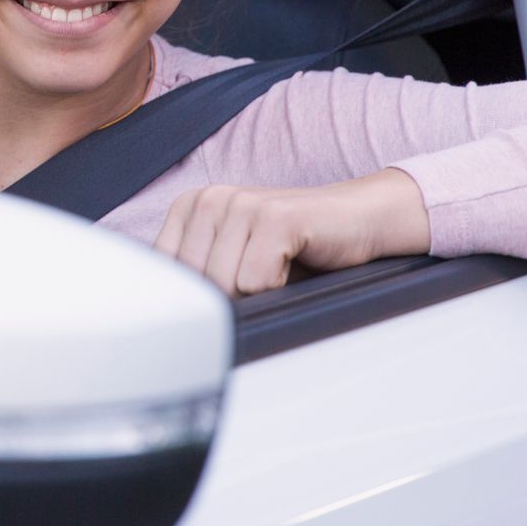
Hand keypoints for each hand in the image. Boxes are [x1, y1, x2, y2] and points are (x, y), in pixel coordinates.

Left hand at [153, 168, 430, 296]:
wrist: (357, 221)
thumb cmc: (294, 250)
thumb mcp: (231, 262)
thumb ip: (197, 280)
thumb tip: (171, 326)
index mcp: (188, 208)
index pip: (169, 281)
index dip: (201, 301)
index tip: (229, 291)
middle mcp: (207, 199)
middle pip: (197, 288)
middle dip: (231, 299)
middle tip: (261, 280)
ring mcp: (240, 203)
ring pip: (224, 288)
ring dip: (258, 295)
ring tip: (278, 271)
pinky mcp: (274, 216)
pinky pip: (256, 282)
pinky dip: (279, 288)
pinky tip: (294, 265)